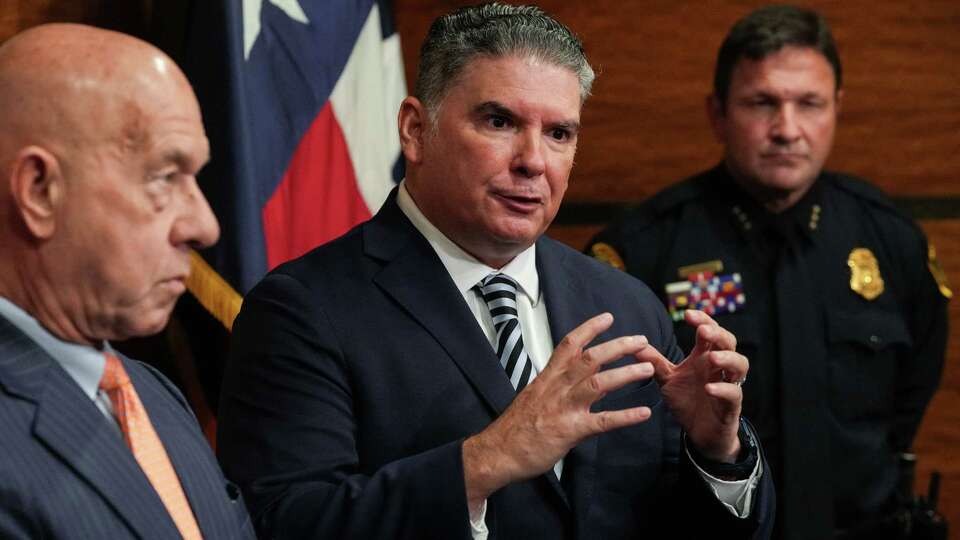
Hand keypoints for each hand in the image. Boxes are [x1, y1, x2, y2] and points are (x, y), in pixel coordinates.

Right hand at [462, 313, 654, 509]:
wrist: (498, 452)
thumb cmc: (514, 427)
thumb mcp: (532, 396)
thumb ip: (555, 386)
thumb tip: (574, 380)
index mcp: (547, 377)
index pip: (569, 344)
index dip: (589, 329)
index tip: (608, 318)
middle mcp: (557, 387)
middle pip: (590, 358)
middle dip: (618, 346)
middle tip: (641, 340)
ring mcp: (564, 408)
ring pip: (599, 382)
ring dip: (626, 373)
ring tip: (648, 368)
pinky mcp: (570, 430)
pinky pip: (602, 421)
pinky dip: (625, 417)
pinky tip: (643, 414)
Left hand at [639, 310, 745, 462]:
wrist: (699, 433)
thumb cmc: (687, 401)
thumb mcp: (668, 379)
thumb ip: (654, 362)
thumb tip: (635, 345)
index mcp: (704, 357)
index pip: (709, 331)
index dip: (702, 320)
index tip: (688, 314)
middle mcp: (718, 368)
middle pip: (728, 342)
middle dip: (718, 334)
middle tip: (704, 331)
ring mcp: (727, 385)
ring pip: (740, 365)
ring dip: (728, 358)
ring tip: (712, 357)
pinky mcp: (731, 406)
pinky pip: (734, 394)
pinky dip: (723, 389)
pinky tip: (709, 388)